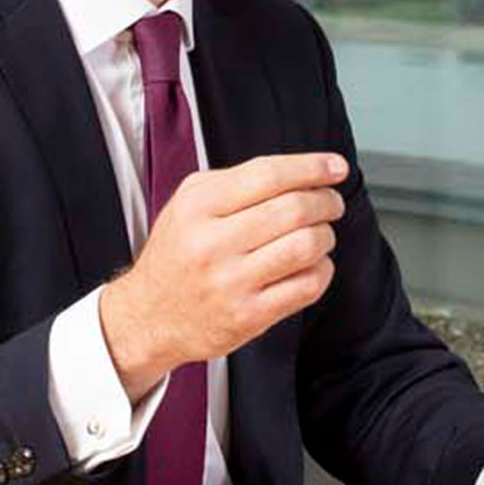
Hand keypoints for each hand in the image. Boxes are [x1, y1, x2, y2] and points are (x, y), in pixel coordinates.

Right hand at [99, 153, 348, 395]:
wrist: (148, 316)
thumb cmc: (177, 255)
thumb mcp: (188, 205)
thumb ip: (237, 182)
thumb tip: (303, 171)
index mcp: (198, 207)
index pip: (268, 175)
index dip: (312, 167)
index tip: (335, 167)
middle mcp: (212, 244)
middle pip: (294, 209)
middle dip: (326, 201)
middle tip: (331, 203)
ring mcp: (231, 283)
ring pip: (306, 246)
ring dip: (326, 235)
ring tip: (320, 234)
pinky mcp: (248, 317)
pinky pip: (307, 286)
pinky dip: (322, 269)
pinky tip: (312, 264)